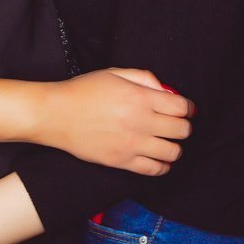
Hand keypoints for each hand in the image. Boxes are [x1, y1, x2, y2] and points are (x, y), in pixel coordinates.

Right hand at [37, 69, 192, 176]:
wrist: (56, 114)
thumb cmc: (83, 91)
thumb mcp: (114, 73)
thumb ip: (144, 78)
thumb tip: (166, 91)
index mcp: (139, 97)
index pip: (181, 106)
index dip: (187, 107)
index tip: (184, 108)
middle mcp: (139, 121)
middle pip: (182, 130)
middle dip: (183, 126)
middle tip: (175, 123)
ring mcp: (131, 144)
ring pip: (173, 152)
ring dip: (175, 146)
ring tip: (166, 141)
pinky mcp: (121, 161)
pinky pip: (155, 169)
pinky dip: (162, 165)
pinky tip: (158, 158)